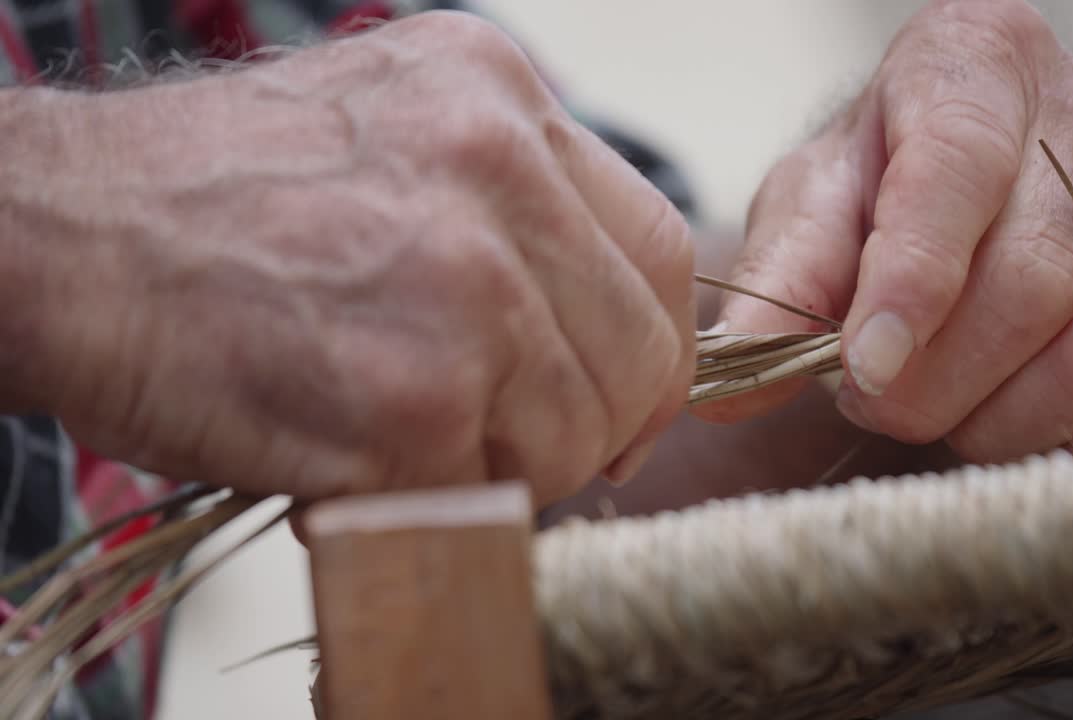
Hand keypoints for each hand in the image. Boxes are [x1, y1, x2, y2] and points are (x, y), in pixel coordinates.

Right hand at [0, 12, 694, 504]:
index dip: (648, 348)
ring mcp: (462, 283)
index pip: (658, 249)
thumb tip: (590, 329)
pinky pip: (482, 490)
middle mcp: (496, 170)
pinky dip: (426, 499)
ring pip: (573, 433)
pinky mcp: (408, 397)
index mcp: (500, 98)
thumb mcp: (391, 138)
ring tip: (406, 443)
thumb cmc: (211, 203)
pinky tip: (350, 460)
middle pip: (638, 351)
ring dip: (505, 468)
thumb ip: (509, 214)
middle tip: (516, 445)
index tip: (615, 397)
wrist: (60, 235)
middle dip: (590, 425)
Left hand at [695, 0, 1072, 462]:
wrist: (964, 180)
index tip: (862, 365)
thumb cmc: (880, 187)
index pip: (956, 168)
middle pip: (1032, 279)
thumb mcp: (811, 207)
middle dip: (938, 379)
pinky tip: (1019, 429)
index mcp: (975, 66)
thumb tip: (726, 376)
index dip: (912, 279)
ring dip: (1003, 419)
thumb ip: (775, 283)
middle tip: (876, 400)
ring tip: (941, 412)